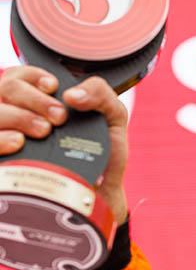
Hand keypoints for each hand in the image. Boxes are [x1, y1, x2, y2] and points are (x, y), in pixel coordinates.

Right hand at [0, 66, 128, 223]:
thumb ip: (99, 92)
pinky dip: (1, 138)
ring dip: (18, 115)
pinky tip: (18, 142)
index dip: (33, 76)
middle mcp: (18, 116)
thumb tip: (71, 94)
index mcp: (40, 101)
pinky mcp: (5, 163)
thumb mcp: (110, 116)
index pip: (19, 76)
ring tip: (44, 132)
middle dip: (33, 98)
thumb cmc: (102, 153)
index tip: (54, 88)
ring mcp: (7, 137)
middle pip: (5, 88)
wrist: (100, 193)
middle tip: (58, 118)